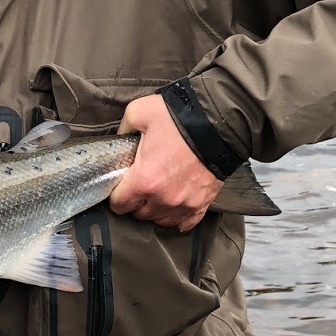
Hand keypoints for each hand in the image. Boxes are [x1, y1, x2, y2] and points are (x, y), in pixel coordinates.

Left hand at [108, 94, 222, 232]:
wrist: (219, 124)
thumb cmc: (180, 119)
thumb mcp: (140, 112)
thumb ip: (124, 129)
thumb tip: (121, 138)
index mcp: (144, 180)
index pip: (119, 204)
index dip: (116, 195)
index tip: (120, 186)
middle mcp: (163, 198)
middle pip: (139, 214)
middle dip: (135, 202)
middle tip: (138, 185)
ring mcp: (184, 204)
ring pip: (161, 221)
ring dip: (155, 210)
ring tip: (156, 194)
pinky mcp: (202, 203)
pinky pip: (186, 223)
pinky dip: (178, 218)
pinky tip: (174, 208)